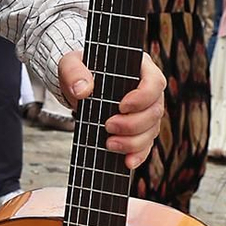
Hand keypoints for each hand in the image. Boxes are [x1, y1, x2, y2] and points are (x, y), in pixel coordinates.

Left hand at [56, 50, 164, 168]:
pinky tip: (127, 161)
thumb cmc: (79, 71)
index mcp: (139, 69)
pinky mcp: (138, 130)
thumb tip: (82, 90)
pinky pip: (145, 145)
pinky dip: (138, 155)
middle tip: (108, 126)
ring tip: (110, 144)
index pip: (154, 82)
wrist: (77, 86)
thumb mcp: (71, 64)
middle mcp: (148, 91)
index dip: (143, 97)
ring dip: (133, 142)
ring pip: (151, 130)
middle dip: (133, 124)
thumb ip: (74, 71)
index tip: (122, 106)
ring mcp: (145, 112)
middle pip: (155, 111)